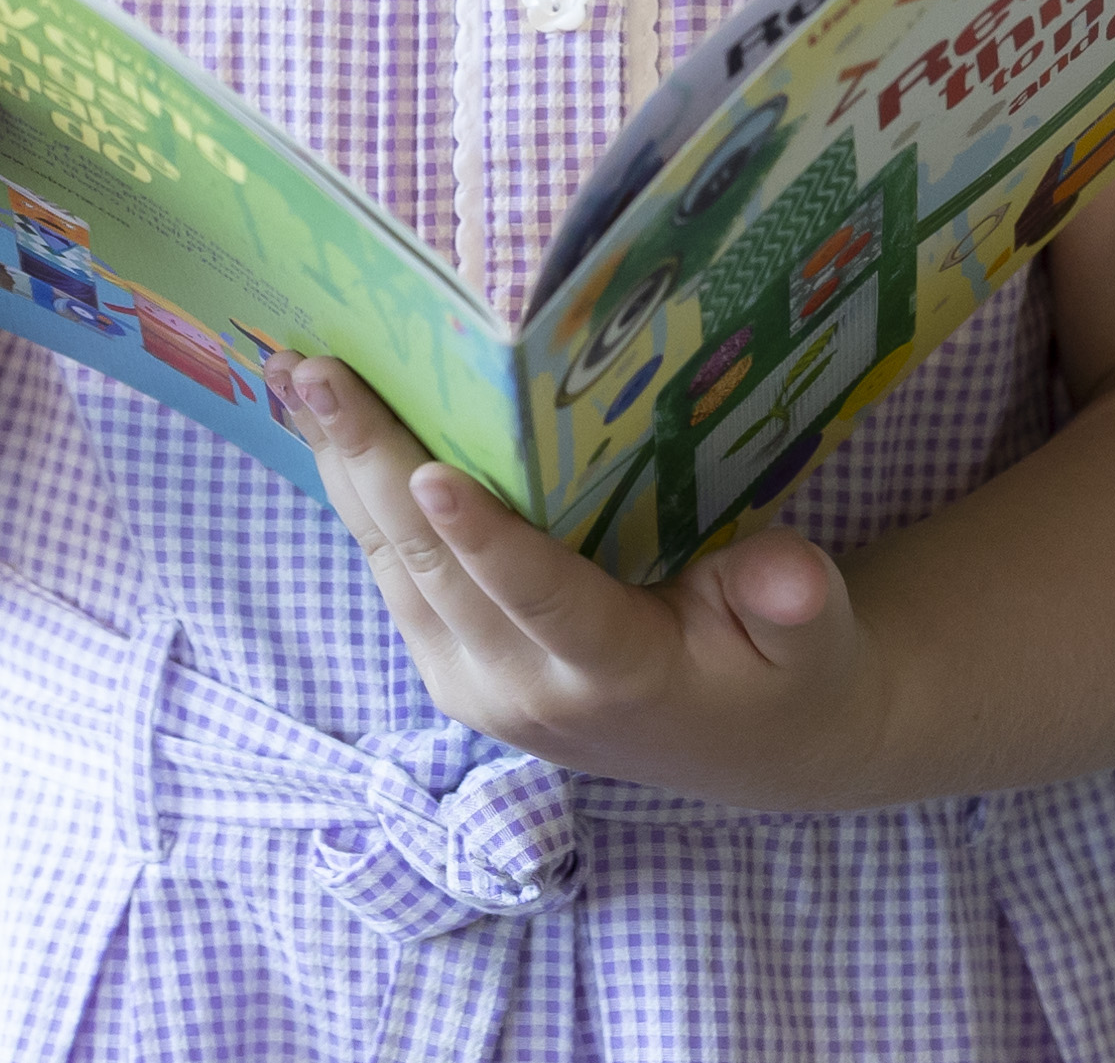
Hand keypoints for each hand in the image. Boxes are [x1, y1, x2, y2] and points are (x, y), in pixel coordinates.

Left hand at [291, 359, 890, 809]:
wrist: (749, 744)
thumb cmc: (788, 669)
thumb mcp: (818, 640)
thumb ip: (795, 607)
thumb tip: (790, 581)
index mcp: (619, 676)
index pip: (544, 601)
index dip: (487, 542)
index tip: (430, 476)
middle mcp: (527, 690)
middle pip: (437, 570)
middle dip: (372, 462)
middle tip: (318, 370)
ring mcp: (476, 683)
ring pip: (394, 566)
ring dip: (340, 466)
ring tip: (295, 372)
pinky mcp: (450, 663)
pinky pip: (391, 572)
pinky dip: (354, 492)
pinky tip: (321, 421)